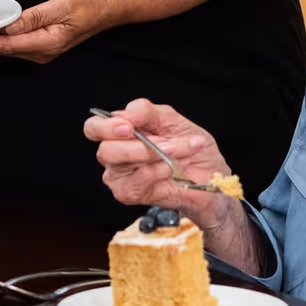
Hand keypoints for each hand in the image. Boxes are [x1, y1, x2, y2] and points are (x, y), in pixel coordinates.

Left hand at [0, 0, 128, 62]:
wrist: (110, 5)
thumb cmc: (90, 3)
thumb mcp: (61, 5)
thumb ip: (33, 17)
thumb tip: (9, 27)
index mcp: (47, 43)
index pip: (8, 46)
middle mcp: (44, 51)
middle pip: (6, 50)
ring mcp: (44, 49)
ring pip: (10, 48)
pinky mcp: (44, 42)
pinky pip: (18, 43)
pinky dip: (3, 38)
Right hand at [83, 98, 234, 221]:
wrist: (210, 177)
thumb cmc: (192, 148)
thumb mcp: (174, 120)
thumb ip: (146, 112)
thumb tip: (125, 113)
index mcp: (121, 130)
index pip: (94, 127)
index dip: (106, 127)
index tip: (128, 127)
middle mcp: (115, 152)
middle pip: (105, 150)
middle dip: (138, 146)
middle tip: (163, 144)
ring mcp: (120, 175)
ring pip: (121, 166)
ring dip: (154, 156)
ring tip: (177, 154)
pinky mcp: (128, 193)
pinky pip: (135, 182)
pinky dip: (157, 173)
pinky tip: (170, 171)